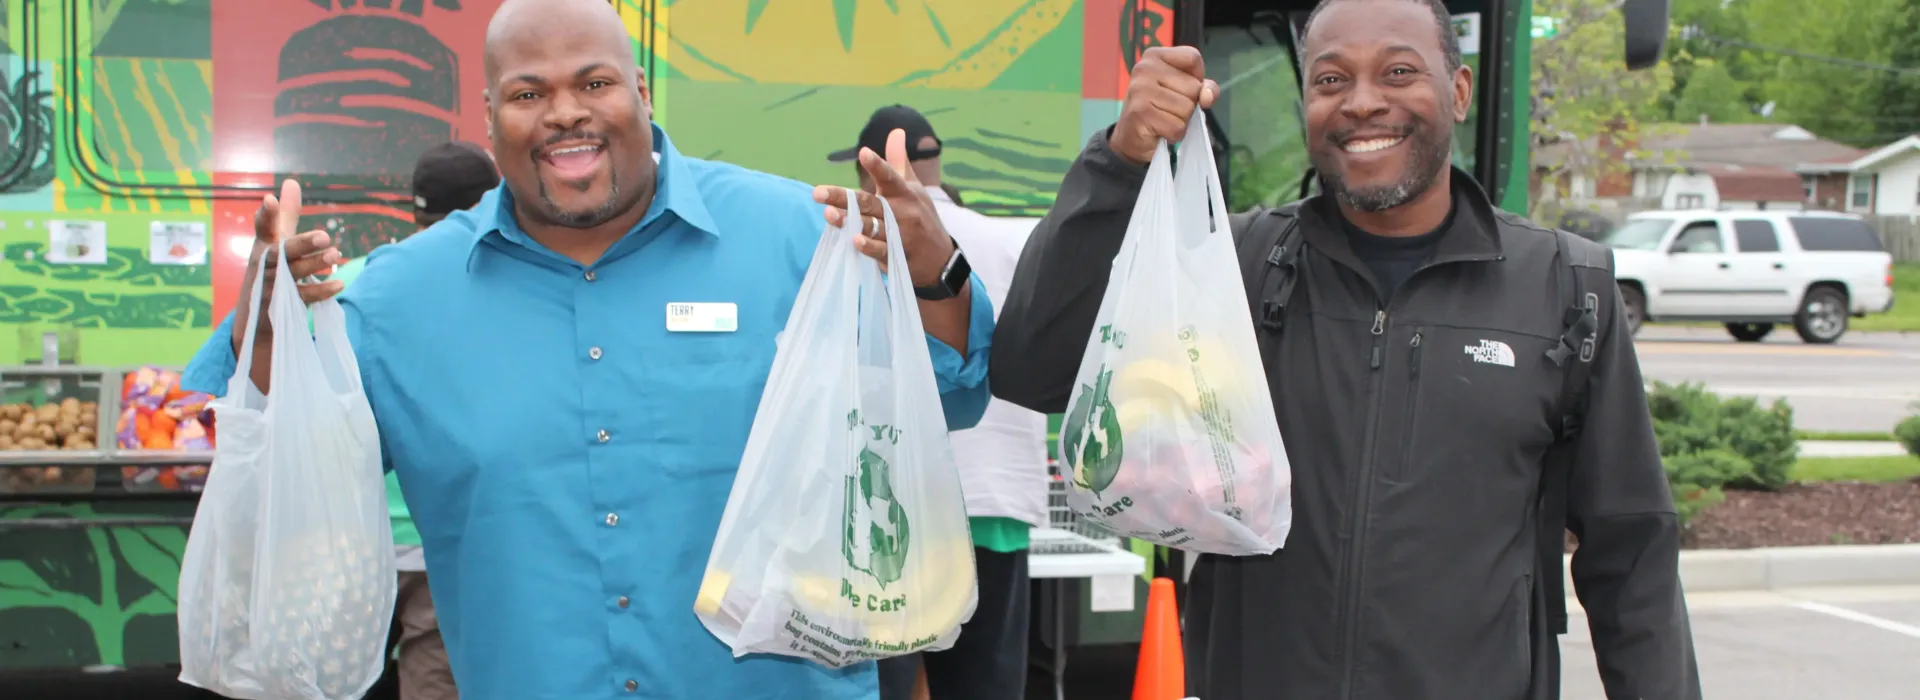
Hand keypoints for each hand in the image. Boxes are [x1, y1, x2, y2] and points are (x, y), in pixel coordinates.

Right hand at [230, 180, 344, 346]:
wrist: (255, 315)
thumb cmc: (271, 267)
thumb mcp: (277, 240)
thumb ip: (287, 214)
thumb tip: (292, 182)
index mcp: (265, 245)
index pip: (263, 228)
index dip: (266, 215)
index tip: (270, 200)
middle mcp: (267, 264)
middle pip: (281, 253)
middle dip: (302, 244)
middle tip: (324, 236)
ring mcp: (273, 285)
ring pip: (293, 274)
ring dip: (314, 264)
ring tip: (335, 255)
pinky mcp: (284, 304)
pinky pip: (304, 297)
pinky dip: (322, 291)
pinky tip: (339, 284)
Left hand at [812, 129, 956, 287]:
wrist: (940, 258)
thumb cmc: (921, 217)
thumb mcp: (914, 188)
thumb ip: (898, 162)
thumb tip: (895, 131)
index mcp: (905, 193)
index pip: (890, 176)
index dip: (877, 165)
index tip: (863, 152)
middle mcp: (902, 212)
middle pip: (870, 203)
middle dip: (843, 197)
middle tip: (818, 192)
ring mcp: (900, 235)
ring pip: (872, 226)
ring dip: (850, 221)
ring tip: (828, 214)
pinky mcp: (896, 257)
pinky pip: (881, 251)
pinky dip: (868, 247)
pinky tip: (852, 241)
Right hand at [1111, 46, 1217, 165]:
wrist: (1130, 137)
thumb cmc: (1160, 109)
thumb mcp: (1184, 91)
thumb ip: (1204, 88)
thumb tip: (1207, 97)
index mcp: (1154, 56)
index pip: (1193, 57)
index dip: (1197, 78)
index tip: (1181, 88)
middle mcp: (1144, 68)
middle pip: (1193, 86)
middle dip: (1188, 104)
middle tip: (1167, 109)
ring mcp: (1140, 90)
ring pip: (1187, 109)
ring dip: (1181, 121)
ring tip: (1163, 119)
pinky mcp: (1141, 113)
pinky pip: (1177, 127)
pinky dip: (1174, 134)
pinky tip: (1159, 131)